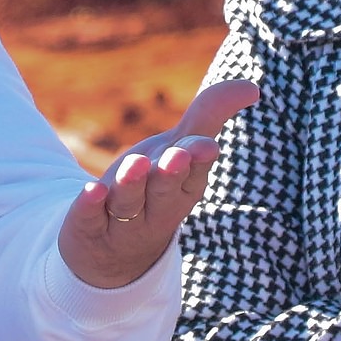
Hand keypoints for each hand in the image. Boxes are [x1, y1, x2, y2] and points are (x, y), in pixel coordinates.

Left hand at [60, 79, 260, 289]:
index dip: (197, 159)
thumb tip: (252, 87)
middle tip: (177, 155)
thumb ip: (210, 116)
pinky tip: (91, 190)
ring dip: (132, 184)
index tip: (205, 146)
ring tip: (135, 164)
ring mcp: (121, 220)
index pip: (194, 172)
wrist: (111, 252)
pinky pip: (89, 217)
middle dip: (171, 173)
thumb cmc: (154, 188)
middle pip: (164, 190)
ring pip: (128, 202)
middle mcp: (155, 206)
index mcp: (183, 188)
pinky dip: (91, 205)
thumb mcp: (180, 150)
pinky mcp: (87, 227)